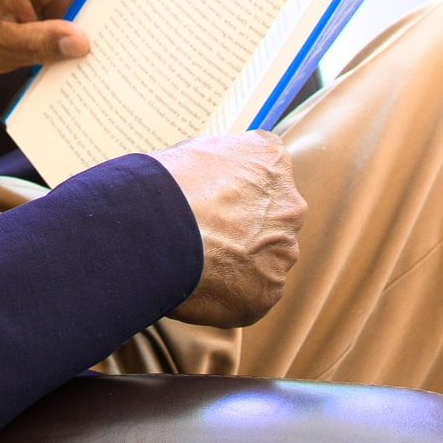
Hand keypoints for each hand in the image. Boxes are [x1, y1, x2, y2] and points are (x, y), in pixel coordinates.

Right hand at [152, 131, 306, 327]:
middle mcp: (288, 207)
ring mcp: (282, 252)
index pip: (267, 172)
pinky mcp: (268, 291)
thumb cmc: (165, 185)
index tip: (220, 198)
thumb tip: (214, 173)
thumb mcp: (194, 151)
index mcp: (271, 162)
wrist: (154, 229)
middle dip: (245, 227)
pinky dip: (231, 291)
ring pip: (266, 258)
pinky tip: (202, 283)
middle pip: (273, 219)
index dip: (240, 187)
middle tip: (207, 234)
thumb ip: (220, 162)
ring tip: (198, 261)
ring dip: (240, 260)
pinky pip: (254, 292)